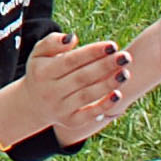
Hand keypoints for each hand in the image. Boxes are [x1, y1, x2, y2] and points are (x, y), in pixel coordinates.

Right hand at [13, 31, 125, 145]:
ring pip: (87, 95)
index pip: (71, 61)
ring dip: (108, 84)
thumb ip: (53, 42)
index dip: (93, 52)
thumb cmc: (43, 70)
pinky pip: (88, 115)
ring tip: (125, 73)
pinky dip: (104, 106)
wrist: (34, 103)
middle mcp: (50, 91)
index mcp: (43, 72)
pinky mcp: (70, 121)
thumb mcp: (39, 53)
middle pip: (82, 78)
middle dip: (105, 67)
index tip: (113, 45)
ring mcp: (60, 108)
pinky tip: (118, 95)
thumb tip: (72, 38)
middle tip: (126, 57)